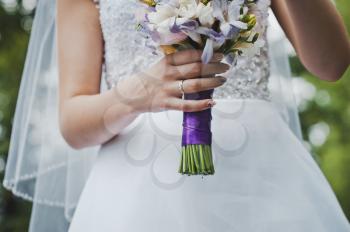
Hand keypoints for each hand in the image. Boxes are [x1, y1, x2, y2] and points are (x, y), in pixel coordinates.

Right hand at [114, 49, 228, 112]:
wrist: (130, 95)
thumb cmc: (150, 79)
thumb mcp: (160, 66)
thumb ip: (177, 63)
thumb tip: (201, 62)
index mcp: (167, 62)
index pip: (190, 55)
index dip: (207, 54)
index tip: (219, 54)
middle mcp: (168, 73)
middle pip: (196, 68)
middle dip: (214, 67)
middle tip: (226, 67)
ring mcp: (167, 89)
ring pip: (194, 85)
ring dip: (211, 82)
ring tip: (222, 81)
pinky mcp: (166, 103)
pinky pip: (186, 105)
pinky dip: (201, 104)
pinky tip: (212, 102)